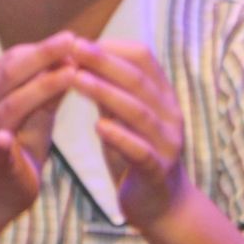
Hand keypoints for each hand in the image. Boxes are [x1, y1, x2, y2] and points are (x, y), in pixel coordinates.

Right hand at [0, 34, 80, 243]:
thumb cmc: (17, 143)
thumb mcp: (35, 112)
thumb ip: (48, 88)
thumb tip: (72, 57)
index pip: (14, 59)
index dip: (43, 48)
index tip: (72, 37)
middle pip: (12, 74)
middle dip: (43, 56)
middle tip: (72, 42)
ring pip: (10, 106)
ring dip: (39, 89)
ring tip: (68, 75)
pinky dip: (1, 145)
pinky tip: (8, 139)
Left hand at [68, 38, 191, 231]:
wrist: (159, 203)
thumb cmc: (134, 150)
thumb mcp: (121, 115)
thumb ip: (107, 88)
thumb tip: (78, 53)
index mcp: (161, 95)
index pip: (142, 58)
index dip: (110, 47)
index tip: (77, 40)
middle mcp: (169, 115)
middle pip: (138, 80)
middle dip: (105, 62)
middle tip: (74, 48)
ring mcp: (167, 143)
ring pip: (139, 112)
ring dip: (107, 93)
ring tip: (77, 80)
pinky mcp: (158, 171)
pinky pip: (141, 151)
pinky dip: (120, 137)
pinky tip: (99, 126)